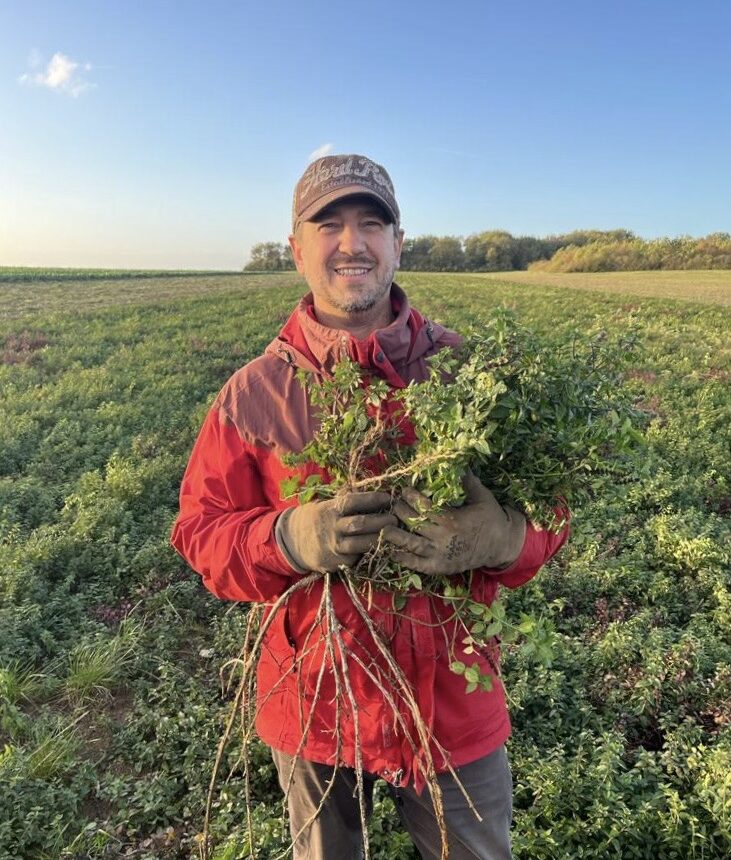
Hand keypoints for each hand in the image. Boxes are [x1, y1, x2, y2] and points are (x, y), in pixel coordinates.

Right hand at [276, 491, 395, 572]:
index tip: (389, 497)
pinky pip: (355, 558)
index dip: (372, 498)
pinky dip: (368, 554)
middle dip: (380, 521)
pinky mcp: (335, 563)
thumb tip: (366, 485)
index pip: (353, 501)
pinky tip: (381, 550)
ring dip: (379, 540)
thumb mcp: (326, 504)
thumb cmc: (316, 518)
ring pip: (360, 544)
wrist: (292, 541)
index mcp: (330, 509)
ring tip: (394, 536)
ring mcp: (333, 546)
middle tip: (396, 519)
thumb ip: (344, 498)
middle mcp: (332, 527)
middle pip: (360, 523)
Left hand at [382, 472, 525, 574]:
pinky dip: (403, 559)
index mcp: (452, 520)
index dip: (411, 497)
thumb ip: (468, 482)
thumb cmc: (491, 519)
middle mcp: (443, 538)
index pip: (424, 507)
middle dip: (401, 512)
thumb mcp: (482, 498)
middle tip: (393, 504)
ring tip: (384, 527)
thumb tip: (458, 463)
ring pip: (411, 545)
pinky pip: (417, 564)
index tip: (404, 490)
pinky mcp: (439, 568)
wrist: (502, 546)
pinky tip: (391, 551)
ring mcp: (440, 555)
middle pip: (414, 524)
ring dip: (395, 536)